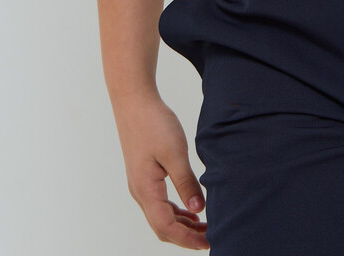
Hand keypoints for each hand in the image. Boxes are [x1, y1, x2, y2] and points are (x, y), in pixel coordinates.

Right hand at [112, 90, 209, 249]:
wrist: (134, 101)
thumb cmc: (153, 123)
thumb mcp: (175, 152)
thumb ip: (186, 183)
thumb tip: (198, 211)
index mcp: (145, 190)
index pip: (166, 227)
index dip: (187, 239)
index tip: (208, 243)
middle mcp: (139, 192)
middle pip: (162, 227)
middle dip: (185, 237)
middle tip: (210, 238)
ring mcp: (140, 184)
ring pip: (160, 216)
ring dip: (181, 225)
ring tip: (204, 227)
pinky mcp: (144, 175)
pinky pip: (159, 203)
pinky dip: (175, 211)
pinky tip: (190, 209)